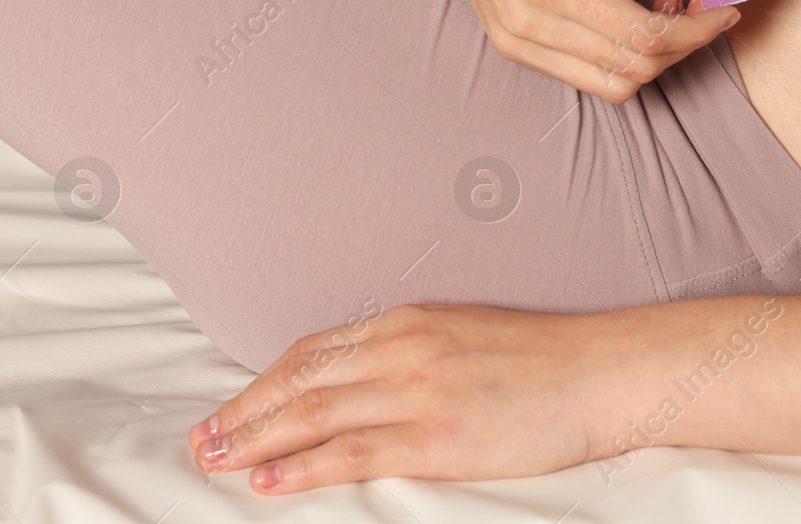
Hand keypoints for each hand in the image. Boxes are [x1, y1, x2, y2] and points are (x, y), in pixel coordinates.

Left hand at [188, 304, 622, 489]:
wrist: (601, 371)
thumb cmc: (545, 357)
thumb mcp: (466, 335)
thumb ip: (413, 351)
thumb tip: (366, 381)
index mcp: (409, 321)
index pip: (314, 352)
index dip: (263, 383)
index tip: (230, 406)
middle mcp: (402, 349)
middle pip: (299, 382)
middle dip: (241, 412)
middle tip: (200, 441)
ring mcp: (417, 391)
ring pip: (313, 415)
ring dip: (254, 440)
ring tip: (215, 461)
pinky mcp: (436, 436)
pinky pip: (352, 451)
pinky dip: (302, 467)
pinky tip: (269, 479)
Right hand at [382, 0, 739, 102]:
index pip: (649, 37)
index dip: (700, 28)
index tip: (730, 4)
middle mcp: (531, 27)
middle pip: (635, 69)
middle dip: (684, 44)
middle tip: (704, 2)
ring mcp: (515, 41)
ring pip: (610, 84)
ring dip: (653, 57)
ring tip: (668, 9)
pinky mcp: (508, 43)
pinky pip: (580, 74)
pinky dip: (618, 57)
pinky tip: (630, 15)